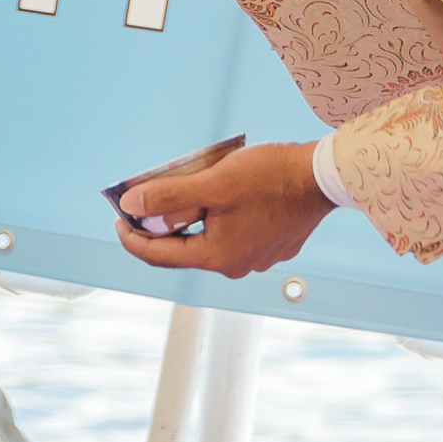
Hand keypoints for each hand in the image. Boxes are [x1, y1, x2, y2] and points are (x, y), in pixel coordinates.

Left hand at [117, 142, 333, 278]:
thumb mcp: (214, 182)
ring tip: (188, 189)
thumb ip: (168, 196)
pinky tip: (223, 194)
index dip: (132, 237)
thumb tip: (131, 207)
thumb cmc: (271, 177)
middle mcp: (236, 265)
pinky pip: (235, 234)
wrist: (324, 177)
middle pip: (185, 248)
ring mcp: (257, 258)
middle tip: (148, 198)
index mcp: (217, 256)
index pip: (159, 255)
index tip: (118, 218)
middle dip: (164, 223)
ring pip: (211, 239)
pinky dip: (220, 217)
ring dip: (195, 218)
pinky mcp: (274, 246)